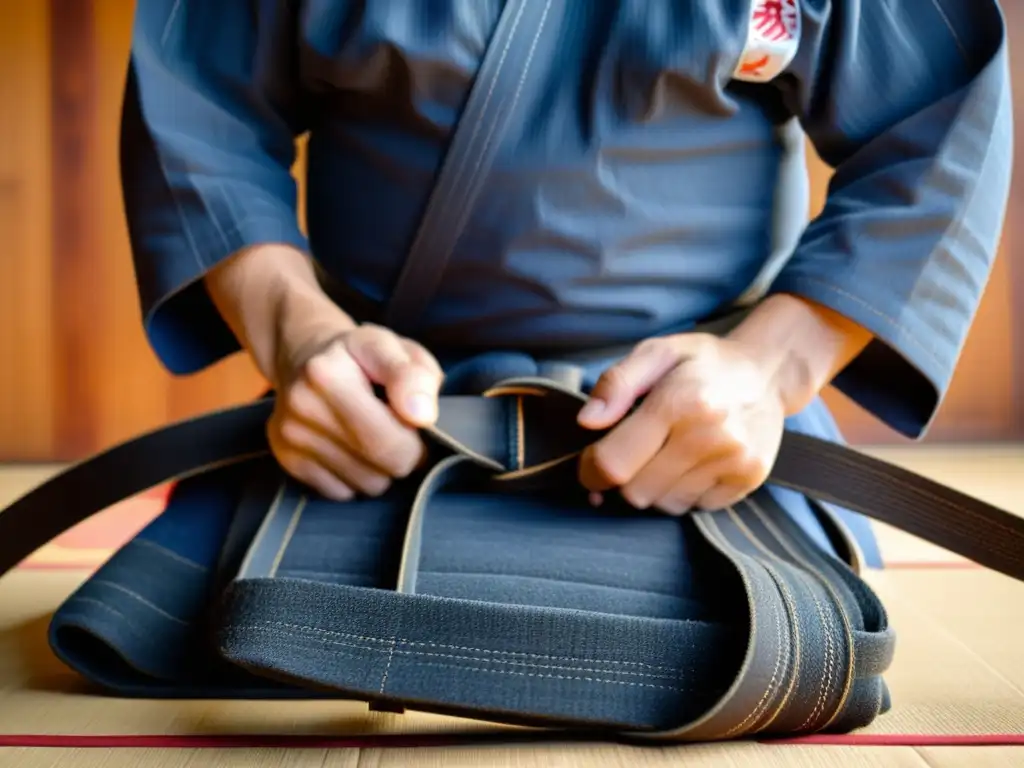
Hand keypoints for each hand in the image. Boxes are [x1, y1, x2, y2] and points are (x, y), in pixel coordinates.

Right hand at [268, 321, 443, 500]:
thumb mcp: (395, 348)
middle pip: (379, 469)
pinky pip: (340, 492)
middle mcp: (301, 405)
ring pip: (363, 485)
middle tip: (401, 432)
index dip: (418, 443)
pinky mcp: (285, 458)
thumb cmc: (360, 354)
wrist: (304, 355)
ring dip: (379, 469)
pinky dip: (353, 477)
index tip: (418, 425)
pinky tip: (350, 447)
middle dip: (402, 457)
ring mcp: (290, 435)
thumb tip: (422, 415)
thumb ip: (417, 376)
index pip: (387, 442)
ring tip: (372, 435)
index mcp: (327, 373)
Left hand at [576, 334, 786, 513]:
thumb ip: (616, 383)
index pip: (615, 464)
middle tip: (632, 454)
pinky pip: (696, 508)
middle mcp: (710, 435)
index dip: (591, 470)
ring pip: (665, 505)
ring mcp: (734, 461)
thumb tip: (586, 421)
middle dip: (624, 478)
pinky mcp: (749, 479)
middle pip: (636, 493)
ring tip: (666, 454)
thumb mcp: (656, 352)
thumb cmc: (704, 362)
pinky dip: (684, 492)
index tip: (591, 462)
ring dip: (654, 487)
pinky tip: (691, 464)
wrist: (769, 372)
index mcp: (680, 401)